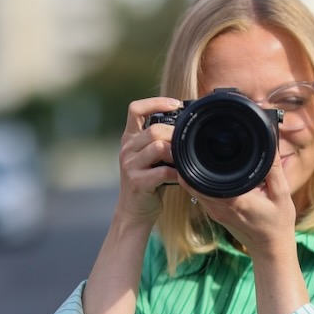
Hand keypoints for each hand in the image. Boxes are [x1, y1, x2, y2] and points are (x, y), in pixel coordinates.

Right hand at [115, 97, 180, 226]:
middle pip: (153, 130)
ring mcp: (130, 165)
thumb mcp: (151, 158)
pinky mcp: (137, 181)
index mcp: (130, 139)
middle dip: (174, 134)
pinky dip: (177, 172)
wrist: (134, 211)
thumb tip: (185, 126)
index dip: (155, 102)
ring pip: (158, 147)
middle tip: (187, 142)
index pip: (135, 109)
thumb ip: (160, 141)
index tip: (176, 105)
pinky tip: (181, 176)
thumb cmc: (148, 182)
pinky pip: (162, 171)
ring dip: (177, 153)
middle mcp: (127, 149)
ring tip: (184, 159)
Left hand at [183, 152, 297, 260]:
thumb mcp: (282, 194)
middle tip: (197, 145)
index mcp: (235, 200)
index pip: (205, 178)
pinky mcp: (214, 214)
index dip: (198, 160)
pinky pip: (200, 194)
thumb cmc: (278, 223)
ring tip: (201, 154)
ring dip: (194, 172)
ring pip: (193, 188)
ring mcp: (214, 212)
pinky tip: (210, 171)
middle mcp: (219, 207)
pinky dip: (200, 182)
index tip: (199, 144)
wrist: (271, 248)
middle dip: (192, 162)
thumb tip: (269, 145)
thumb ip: (274, 169)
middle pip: (192, 181)